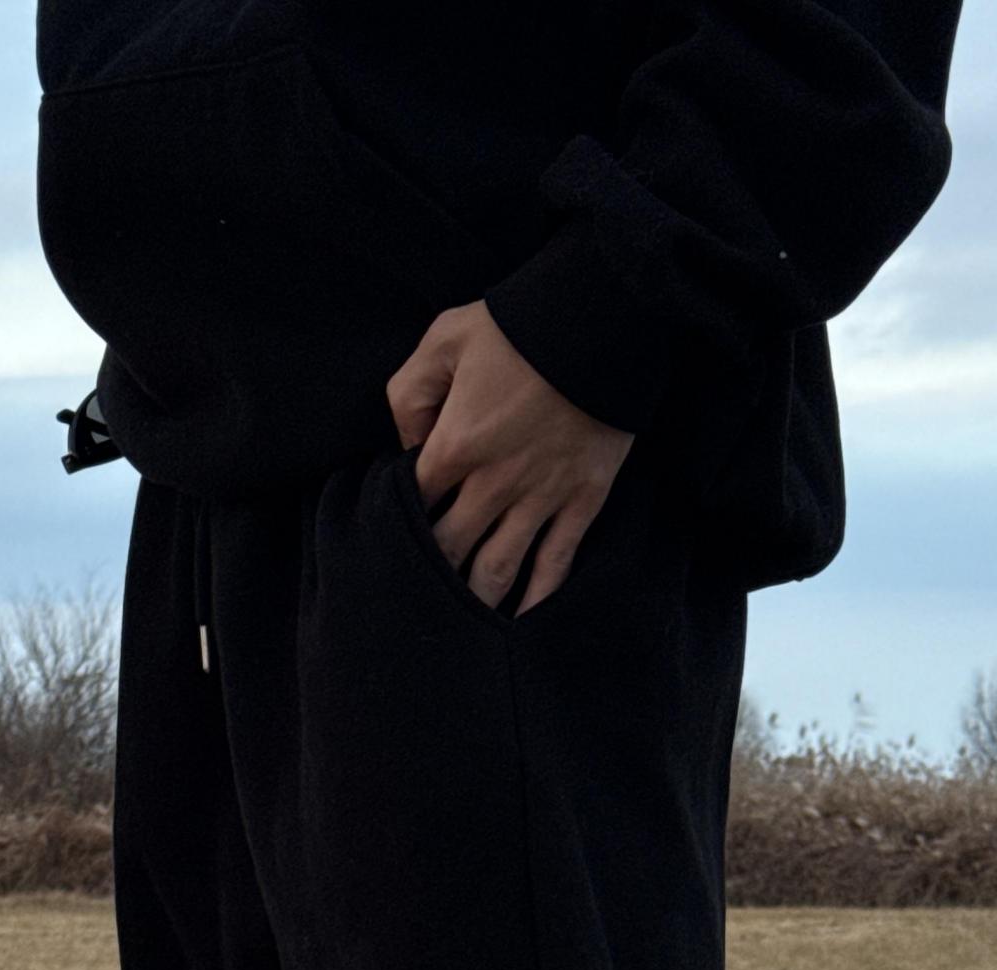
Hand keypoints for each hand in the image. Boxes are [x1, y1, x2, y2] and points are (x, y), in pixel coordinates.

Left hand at [386, 302, 635, 614]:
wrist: (604, 315)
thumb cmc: (519, 323)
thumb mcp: (444, 338)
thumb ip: (409, 394)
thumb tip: (405, 445)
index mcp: (454, 445)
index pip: (411, 505)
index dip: (397, 522)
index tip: (392, 534)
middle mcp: (493, 483)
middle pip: (447, 551)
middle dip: (428, 575)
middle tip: (414, 596)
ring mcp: (540, 498)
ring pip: (497, 570)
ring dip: (474, 602)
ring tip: (458, 627)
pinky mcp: (582, 502)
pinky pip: (555, 564)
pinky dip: (536, 598)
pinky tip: (520, 623)